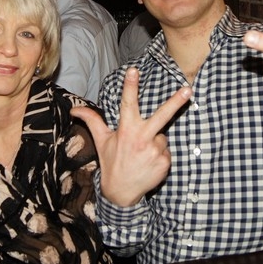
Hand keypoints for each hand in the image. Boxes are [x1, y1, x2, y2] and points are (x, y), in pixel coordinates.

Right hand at [71, 67, 191, 206]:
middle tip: (189, 89)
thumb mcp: (101, 141)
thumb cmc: (111, 162)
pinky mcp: (165, 162)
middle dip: (176, 102)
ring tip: (142, 154)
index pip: (128, 103)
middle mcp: (142, 139)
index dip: (130, 86)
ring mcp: (155, 151)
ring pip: (162, 136)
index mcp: (126, 130)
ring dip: (154, 141)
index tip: (133, 70)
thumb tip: (74, 110)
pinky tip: (149, 162)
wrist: (121, 193)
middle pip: (163, 115)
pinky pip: (166, 151)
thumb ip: (92, 121)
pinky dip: (159, 154)